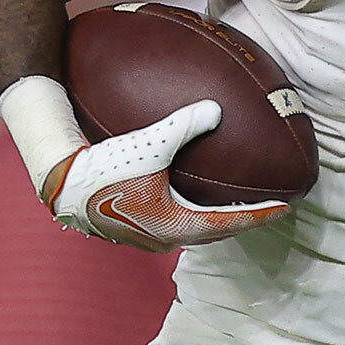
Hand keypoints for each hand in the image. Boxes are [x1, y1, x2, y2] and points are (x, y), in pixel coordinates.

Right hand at [41, 100, 289, 251]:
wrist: (59, 185)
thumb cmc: (103, 168)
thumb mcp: (149, 143)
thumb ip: (185, 125)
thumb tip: (216, 108)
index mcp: (175, 225)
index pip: (230, 223)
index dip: (260, 215)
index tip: (285, 209)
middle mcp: (164, 236)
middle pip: (216, 231)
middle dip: (243, 219)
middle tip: (267, 207)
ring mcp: (146, 235)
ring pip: (194, 230)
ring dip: (218, 218)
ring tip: (236, 203)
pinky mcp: (132, 227)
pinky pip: (175, 221)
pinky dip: (194, 211)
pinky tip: (190, 192)